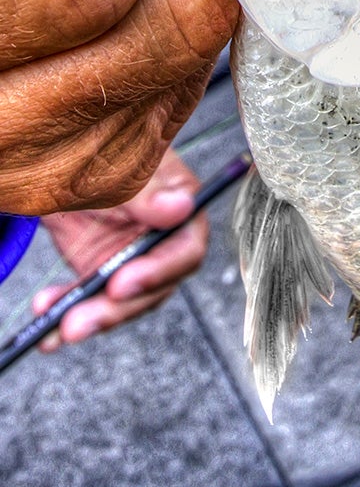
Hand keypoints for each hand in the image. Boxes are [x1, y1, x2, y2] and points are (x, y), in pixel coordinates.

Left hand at [32, 147, 208, 347]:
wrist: (71, 158)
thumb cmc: (107, 152)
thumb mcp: (124, 170)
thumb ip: (149, 192)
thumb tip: (182, 207)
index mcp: (181, 208)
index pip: (185, 250)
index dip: (157, 272)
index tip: (121, 284)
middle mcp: (164, 240)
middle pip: (152, 287)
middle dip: (114, 309)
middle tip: (78, 321)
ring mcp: (135, 259)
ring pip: (122, 303)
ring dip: (89, 317)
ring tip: (57, 326)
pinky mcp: (106, 272)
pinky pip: (91, 301)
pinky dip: (68, 315)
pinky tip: (47, 334)